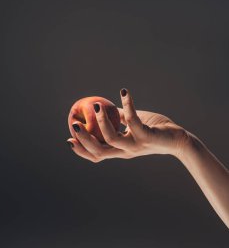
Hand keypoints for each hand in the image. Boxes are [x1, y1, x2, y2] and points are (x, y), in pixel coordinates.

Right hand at [66, 88, 189, 162]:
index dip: (82, 150)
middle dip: (84, 140)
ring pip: (111, 138)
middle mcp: (126, 151)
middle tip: (74, 125)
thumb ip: (118, 119)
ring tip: (96, 106)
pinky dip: (127, 105)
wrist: (178, 140)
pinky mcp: (146, 136)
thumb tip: (103, 108)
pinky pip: (132, 120)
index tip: (69, 139)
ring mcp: (136, 145)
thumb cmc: (155, 130)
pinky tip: (124, 92)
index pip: (97, 155)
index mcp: (120, 150)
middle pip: (99, 151)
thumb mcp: (133, 125)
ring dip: (101, 121)